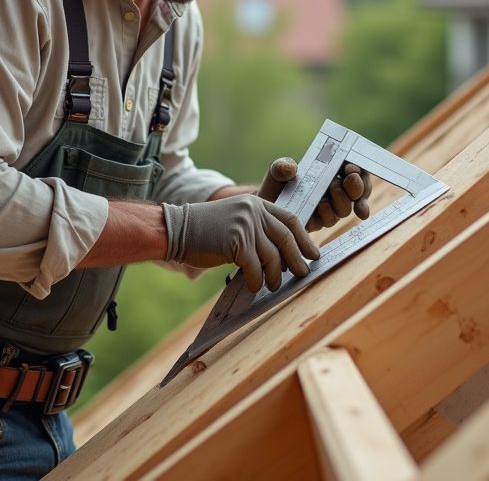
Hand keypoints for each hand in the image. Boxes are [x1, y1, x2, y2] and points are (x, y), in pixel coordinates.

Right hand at [161, 195, 319, 291]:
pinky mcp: (236, 242)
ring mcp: (245, 225)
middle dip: (297, 259)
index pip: (289, 219)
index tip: (312, 253)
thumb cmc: (205, 231)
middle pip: (286, 238)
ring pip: (272, 256)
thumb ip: (258, 231)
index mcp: (256, 203)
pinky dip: (256, 280)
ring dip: (275, 275)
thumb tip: (282, 255)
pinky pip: (255, 267)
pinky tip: (253, 286)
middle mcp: (254, 211)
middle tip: (303, 273)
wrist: (176, 229)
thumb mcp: (235, 221)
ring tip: (274, 285)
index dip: (304, 238)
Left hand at [256, 157, 372, 232]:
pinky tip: (323, 206)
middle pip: (358, 193)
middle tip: (351, 178)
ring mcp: (329, 210)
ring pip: (345, 209)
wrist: (264, 206)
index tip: (353, 169)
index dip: (360, 173)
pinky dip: (328, 213)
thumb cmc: (277, 185)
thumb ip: (283, 166)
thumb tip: (290, 168)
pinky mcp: (318, 223)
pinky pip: (329, 221)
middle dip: (357, 186)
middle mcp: (336, 194)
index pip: (357, 174)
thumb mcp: (278, 170)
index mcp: (334, 175)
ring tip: (332, 188)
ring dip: (343, 198)